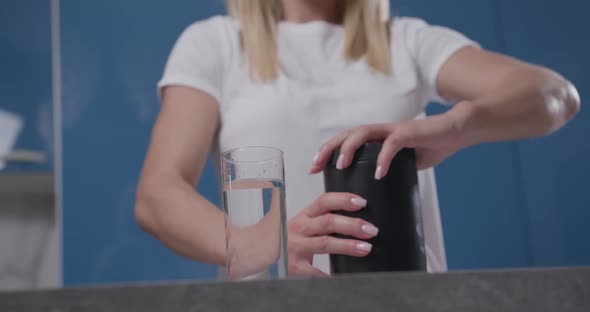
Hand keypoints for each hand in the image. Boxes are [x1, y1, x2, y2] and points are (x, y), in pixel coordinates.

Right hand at [287, 193, 378, 276]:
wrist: (260, 253)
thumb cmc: (288, 239)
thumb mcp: (302, 225)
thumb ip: (322, 220)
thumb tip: (356, 220)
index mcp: (304, 216)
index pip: (324, 201)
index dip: (343, 200)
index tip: (362, 202)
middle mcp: (299, 228)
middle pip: (328, 222)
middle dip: (352, 225)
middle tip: (372, 230)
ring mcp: (296, 247)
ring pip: (325, 243)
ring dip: (348, 245)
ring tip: (366, 248)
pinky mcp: (295, 266)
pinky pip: (316, 271)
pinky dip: (331, 274)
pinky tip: (346, 276)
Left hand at [310, 111, 466, 177]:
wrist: (455, 131)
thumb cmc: (430, 146)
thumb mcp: (404, 164)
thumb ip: (390, 172)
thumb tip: (376, 194)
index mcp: (376, 139)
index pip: (345, 142)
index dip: (327, 152)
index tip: (313, 169)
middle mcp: (380, 131)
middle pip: (346, 135)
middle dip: (328, 149)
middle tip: (314, 167)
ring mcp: (393, 130)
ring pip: (363, 133)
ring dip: (348, 148)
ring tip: (341, 165)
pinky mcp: (409, 133)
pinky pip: (392, 144)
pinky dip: (383, 159)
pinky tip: (378, 173)